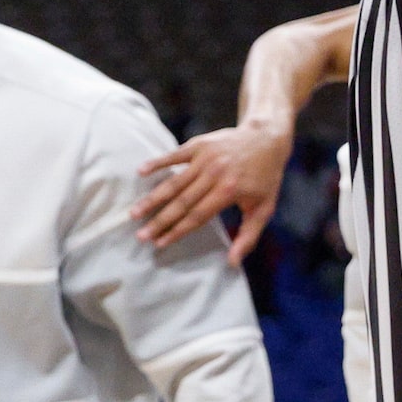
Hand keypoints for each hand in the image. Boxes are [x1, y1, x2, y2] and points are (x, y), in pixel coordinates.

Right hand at [134, 122, 289, 261]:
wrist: (266, 138)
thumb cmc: (265, 178)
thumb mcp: (264, 209)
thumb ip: (248, 237)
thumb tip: (233, 263)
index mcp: (229, 192)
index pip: (197, 216)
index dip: (177, 231)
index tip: (160, 244)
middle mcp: (214, 175)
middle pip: (181, 202)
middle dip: (159, 221)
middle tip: (140, 235)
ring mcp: (204, 158)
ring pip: (173, 182)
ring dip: (152, 198)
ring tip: (135, 212)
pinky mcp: (198, 145)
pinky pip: (173, 156)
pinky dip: (156, 164)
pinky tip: (140, 172)